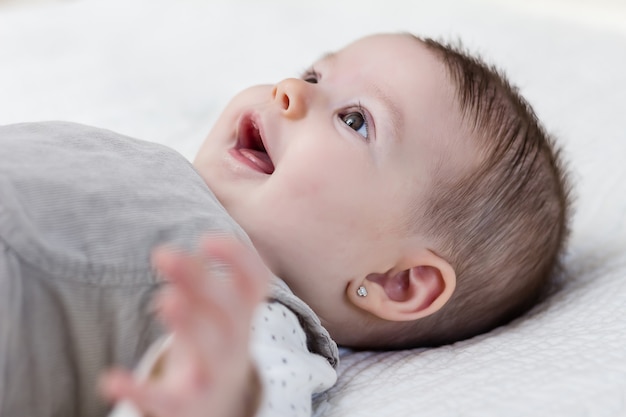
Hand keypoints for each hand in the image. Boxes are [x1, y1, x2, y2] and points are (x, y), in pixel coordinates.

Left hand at [101, 236, 268, 416]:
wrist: (217, 404)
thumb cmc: (207, 340)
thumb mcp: (205, 310)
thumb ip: (191, 281)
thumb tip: (168, 253)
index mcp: (241, 314)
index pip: (255, 282)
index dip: (239, 258)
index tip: (206, 239)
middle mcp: (234, 342)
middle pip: (229, 314)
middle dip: (202, 282)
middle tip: (164, 254)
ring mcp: (213, 375)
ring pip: (212, 353)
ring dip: (191, 324)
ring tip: (165, 298)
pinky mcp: (186, 404)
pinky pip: (167, 399)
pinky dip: (140, 390)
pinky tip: (110, 379)